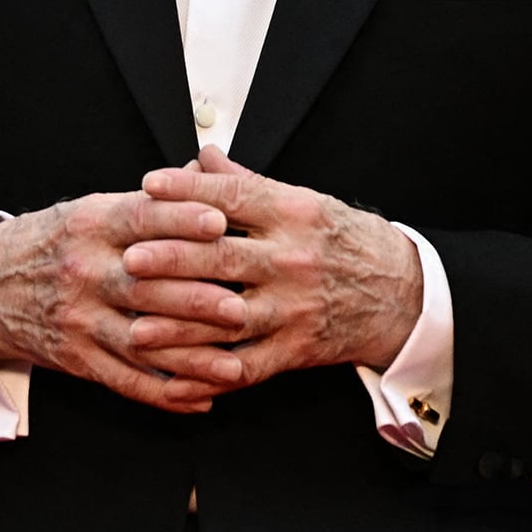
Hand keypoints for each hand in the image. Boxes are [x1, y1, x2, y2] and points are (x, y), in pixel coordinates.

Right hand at [0, 190, 248, 411]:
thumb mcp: (90, 210)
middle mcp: (84, 270)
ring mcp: (80, 318)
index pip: (141, 219)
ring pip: (142, 340)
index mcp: (91, 226)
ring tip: (235, 364)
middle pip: (147, 284)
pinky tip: (201, 398)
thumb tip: (207, 172)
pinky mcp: (78, 357)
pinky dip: (165, 394)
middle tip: (241, 306)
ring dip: (192, 357)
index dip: (181, 220)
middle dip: (197, 298)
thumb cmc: (53, 243)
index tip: (220, 222)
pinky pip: (126, 381)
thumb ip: (148, 203)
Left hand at [123, 148, 422, 391]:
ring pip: (228, 319)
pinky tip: (175, 376)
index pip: (234, 197)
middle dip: (172, 260)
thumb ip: (247, 184)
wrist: (401, 291)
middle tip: (130, 260)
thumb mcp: (303, 201)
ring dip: (179, 327)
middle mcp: (294, 259)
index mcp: (294, 213)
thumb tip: (201, 155)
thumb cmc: (343, 240)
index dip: (189, 191)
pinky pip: (247, 366)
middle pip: (224, 257)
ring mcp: (295, 308)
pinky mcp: (297, 348)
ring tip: (137, 328)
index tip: (149, 186)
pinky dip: (209, 374)